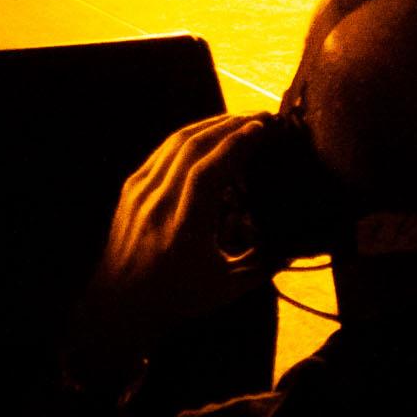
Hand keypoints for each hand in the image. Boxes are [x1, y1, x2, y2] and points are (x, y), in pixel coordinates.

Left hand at [69, 114, 268, 383]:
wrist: (120, 300)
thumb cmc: (177, 297)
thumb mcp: (226, 287)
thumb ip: (263, 265)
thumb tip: (296, 247)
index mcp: (184, 227)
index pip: (209, 171)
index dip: (236, 144)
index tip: (261, 128)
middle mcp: (159, 202)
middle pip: (192, 147)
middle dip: (229, 125)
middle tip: (260, 116)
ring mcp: (141, 191)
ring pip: (175, 143)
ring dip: (210, 125)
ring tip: (240, 119)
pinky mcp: (132, 187)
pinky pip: (162, 151)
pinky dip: (189, 137)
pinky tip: (209, 134)